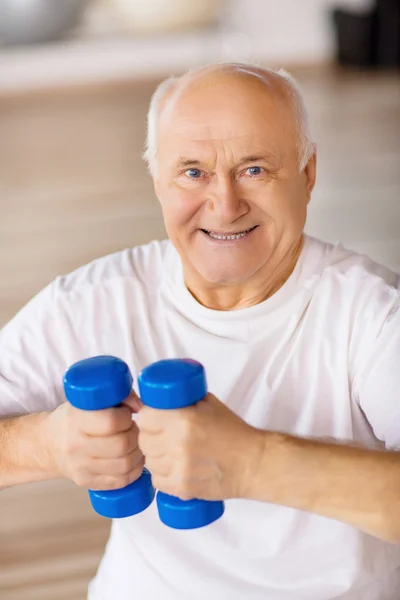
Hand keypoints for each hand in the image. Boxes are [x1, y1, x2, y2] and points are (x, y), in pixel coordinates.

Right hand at [43, 392, 144, 489]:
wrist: (49, 445)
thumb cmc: (74, 419)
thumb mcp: (89, 400)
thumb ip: (118, 396)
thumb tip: (140, 406)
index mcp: (76, 421)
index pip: (111, 422)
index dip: (126, 417)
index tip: (126, 414)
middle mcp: (77, 446)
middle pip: (121, 444)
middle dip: (135, 434)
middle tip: (132, 429)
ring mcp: (82, 468)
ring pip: (125, 464)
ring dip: (137, 452)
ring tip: (133, 443)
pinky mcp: (88, 483)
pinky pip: (121, 481)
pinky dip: (134, 470)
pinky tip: (132, 459)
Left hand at [137, 393, 263, 500]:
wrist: (252, 463)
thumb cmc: (233, 432)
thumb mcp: (209, 404)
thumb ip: (184, 400)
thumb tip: (163, 398)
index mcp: (183, 420)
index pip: (145, 417)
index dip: (147, 416)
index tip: (152, 418)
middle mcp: (177, 444)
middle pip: (144, 440)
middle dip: (150, 435)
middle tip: (160, 434)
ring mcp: (179, 469)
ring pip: (149, 461)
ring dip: (155, 455)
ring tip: (169, 452)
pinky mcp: (182, 488)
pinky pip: (156, 480)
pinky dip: (161, 474)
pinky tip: (173, 468)